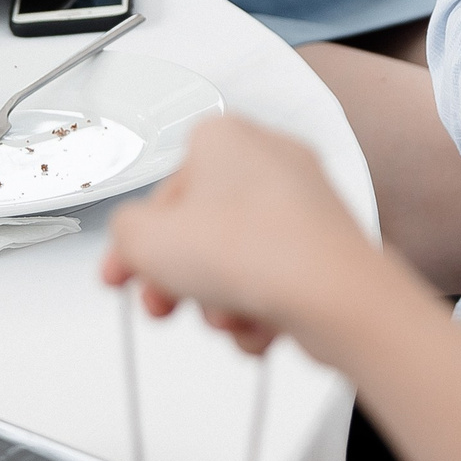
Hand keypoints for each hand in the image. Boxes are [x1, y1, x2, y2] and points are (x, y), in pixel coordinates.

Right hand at [101, 114, 387, 355]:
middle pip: (199, 229)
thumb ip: (124, 234)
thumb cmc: (257, 250)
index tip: (123, 274)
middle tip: (165, 305)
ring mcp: (302, 202)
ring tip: (227, 314)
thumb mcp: (147, 240)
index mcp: (224, 138)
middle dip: (179, 277)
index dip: (138, 241)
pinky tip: (260, 323)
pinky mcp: (324, 244)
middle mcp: (268, 160)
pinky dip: (260, 307)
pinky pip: (272, 279)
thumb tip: (134, 241)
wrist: (337, 295)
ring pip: (235, 260)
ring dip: (219, 299)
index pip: (163, 189)